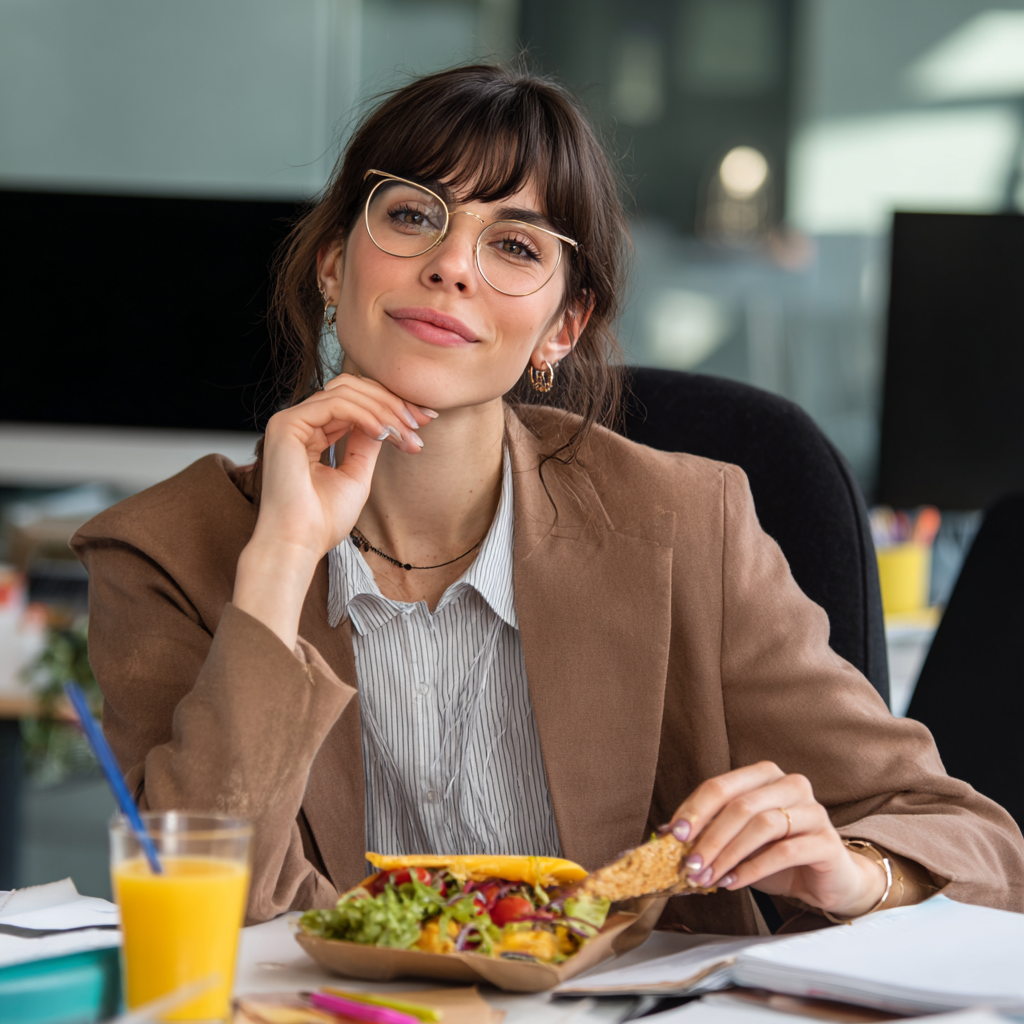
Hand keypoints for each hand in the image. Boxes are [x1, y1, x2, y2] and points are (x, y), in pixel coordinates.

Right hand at [233, 374, 434, 646]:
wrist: (298, 544)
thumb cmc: (322, 520)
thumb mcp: (357, 475)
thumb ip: (367, 443)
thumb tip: (386, 420)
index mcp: (311, 433)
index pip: (354, 402)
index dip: (390, 405)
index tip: (423, 421)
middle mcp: (298, 422)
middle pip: (351, 388)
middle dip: (391, 401)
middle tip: (421, 422)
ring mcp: (290, 420)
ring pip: (346, 391)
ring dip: (384, 409)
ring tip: (405, 433)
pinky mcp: (286, 424)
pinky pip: (335, 404)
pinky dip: (365, 415)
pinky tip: (384, 433)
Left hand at [666, 761, 886, 918]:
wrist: (827, 878)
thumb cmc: (777, 853)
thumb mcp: (737, 839)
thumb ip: (707, 830)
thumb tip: (664, 833)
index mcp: (764, 775)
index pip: (721, 786)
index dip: (695, 810)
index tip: (674, 835)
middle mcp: (790, 784)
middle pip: (740, 805)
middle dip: (709, 837)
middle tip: (689, 865)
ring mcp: (813, 810)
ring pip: (762, 825)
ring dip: (728, 854)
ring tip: (708, 877)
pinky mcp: (826, 841)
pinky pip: (785, 851)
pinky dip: (753, 868)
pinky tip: (734, 882)